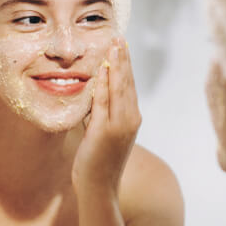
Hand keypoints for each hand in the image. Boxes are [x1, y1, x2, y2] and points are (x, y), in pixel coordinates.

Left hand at [74, 38, 140, 193]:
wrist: (99, 187)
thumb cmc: (98, 162)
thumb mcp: (102, 133)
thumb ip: (100, 113)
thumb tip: (93, 94)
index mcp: (131, 119)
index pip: (129, 86)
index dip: (125, 64)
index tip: (121, 46)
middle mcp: (130, 119)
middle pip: (127, 82)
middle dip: (122, 59)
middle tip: (119, 37)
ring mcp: (120, 125)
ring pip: (119, 89)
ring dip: (116, 65)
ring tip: (113, 45)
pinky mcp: (106, 131)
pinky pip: (104, 103)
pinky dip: (104, 85)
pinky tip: (102, 69)